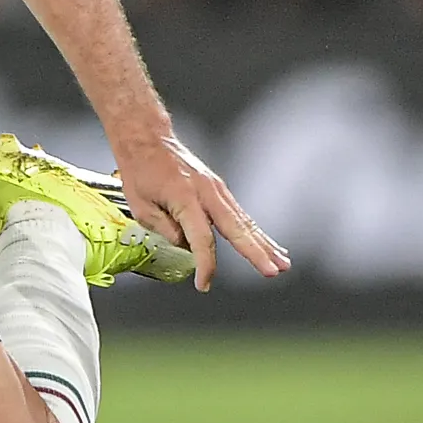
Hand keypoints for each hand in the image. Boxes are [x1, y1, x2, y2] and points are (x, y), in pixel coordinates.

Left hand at [115, 132, 289, 290]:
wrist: (148, 139)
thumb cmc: (140, 169)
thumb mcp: (140, 205)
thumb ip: (163, 229)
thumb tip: (185, 246)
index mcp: (185, 198)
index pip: (201, 239)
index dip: (205, 264)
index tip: (203, 284)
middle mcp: (207, 193)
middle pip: (236, 228)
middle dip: (256, 253)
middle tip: (272, 271)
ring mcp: (217, 189)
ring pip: (244, 221)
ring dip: (264, 244)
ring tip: (282, 263)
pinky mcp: (219, 189)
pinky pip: (240, 214)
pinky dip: (255, 231)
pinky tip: (268, 244)